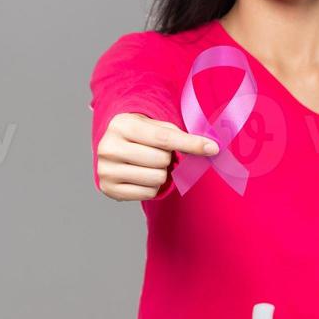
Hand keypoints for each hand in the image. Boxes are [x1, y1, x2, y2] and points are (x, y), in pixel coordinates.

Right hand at [96, 112, 218, 201]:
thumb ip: (181, 136)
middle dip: (167, 159)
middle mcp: (108, 147)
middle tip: (158, 154)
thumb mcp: (156, 126)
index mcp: (122, 125)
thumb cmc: (142, 135)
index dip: (191, 144)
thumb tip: (211, 148)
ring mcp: (106, 170)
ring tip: (150, 165)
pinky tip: (142, 177)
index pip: (164, 138)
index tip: (212, 148)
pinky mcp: (108, 189)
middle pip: (161, 160)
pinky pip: (147, 194)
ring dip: (161, 174)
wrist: (113, 146)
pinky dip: (152, 187)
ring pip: (156, 178)